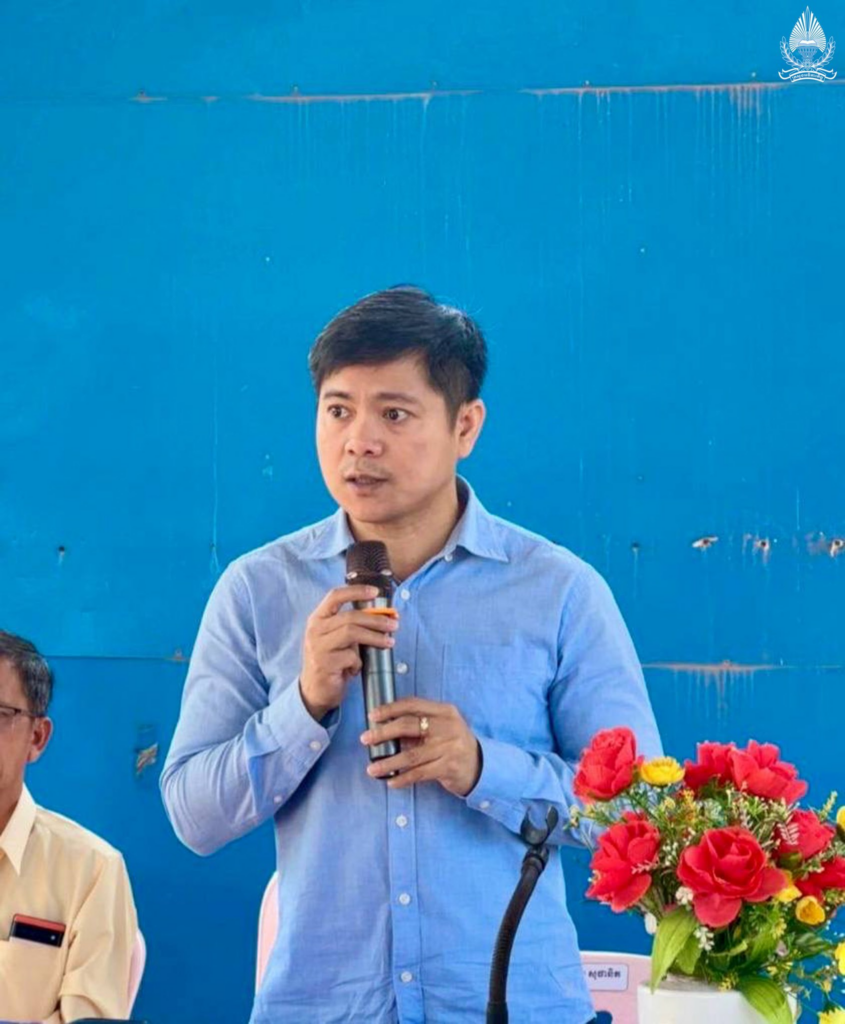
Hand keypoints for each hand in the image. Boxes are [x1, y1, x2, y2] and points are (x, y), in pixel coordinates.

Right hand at [299, 585, 399, 720]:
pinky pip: (350, 657)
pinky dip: (359, 662)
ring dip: (374, 637)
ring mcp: (318, 646)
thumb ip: (353, 626)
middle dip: (376, 619)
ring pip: (351, 633)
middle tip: (393, 624)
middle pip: (350, 616)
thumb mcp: (337, 639)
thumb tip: (384, 616)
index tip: (375, 592)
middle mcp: (315, 629)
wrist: (314, 690)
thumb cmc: (331, 660)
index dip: (355, 591)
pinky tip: (357, 669)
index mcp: (318, 618)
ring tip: (389, 642)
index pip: (334, 596)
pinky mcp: (324, 663)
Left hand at [361, 697, 481, 796]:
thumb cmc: (453, 744)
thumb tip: (385, 727)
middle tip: (366, 739)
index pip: (413, 705)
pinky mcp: (449, 767)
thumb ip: (420, 725)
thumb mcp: (442, 728)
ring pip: (411, 755)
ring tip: (372, 768)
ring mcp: (449, 747)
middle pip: (409, 726)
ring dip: (388, 763)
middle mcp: (448, 727)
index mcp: (445, 711)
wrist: (481, 766)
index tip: (373, 715)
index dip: (391, 708)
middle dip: (383, 733)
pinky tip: (391, 781)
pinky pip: (419, 773)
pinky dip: (403, 778)